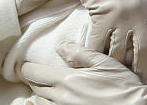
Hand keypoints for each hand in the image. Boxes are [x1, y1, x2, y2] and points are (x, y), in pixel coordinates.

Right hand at [8, 0, 146, 80]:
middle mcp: (139, 14)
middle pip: (144, 49)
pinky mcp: (102, 19)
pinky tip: (95, 61)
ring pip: (120, 52)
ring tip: (117, 73)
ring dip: (118, 65)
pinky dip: (96, 55)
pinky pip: (99, 45)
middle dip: (142, 67)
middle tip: (139, 78)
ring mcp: (121, 18)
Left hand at [21, 41, 146, 104]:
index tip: (24, 65)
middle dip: (32, 81)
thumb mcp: (104, 62)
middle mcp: (62, 98)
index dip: (27, 68)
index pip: (36, 73)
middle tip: (31, 75)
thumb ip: (80, 53)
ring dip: (36, 96)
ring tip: (35, 91)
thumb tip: (60, 47)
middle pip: (36, 89)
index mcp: (69, 80)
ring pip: (40, 104)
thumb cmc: (122, 85)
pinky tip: (43, 103)